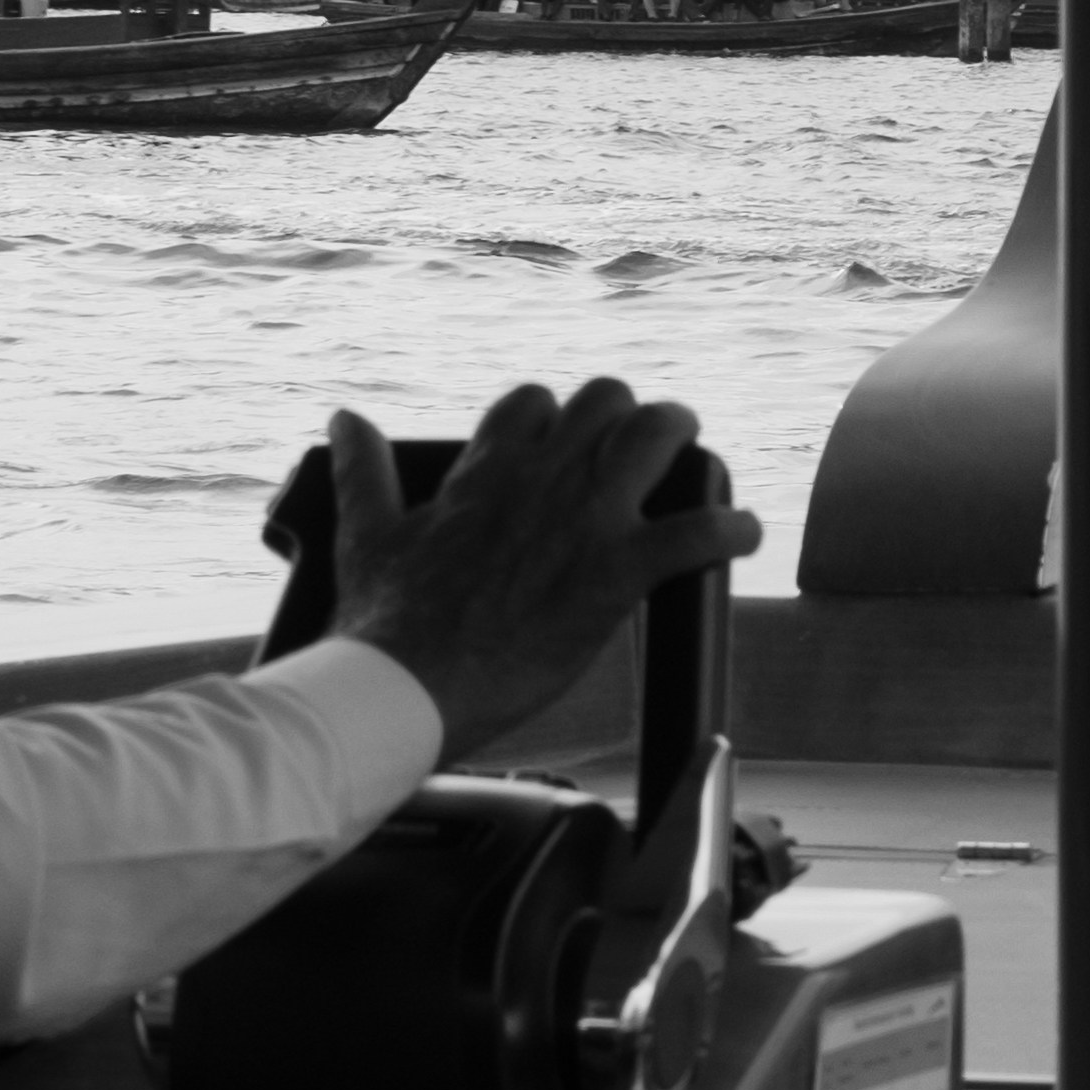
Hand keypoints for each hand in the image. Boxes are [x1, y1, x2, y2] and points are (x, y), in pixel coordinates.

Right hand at [305, 381, 762, 757]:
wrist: (405, 688)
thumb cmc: (383, 621)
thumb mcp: (365, 532)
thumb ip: (362, 470)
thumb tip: (346, 417)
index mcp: (484, 468)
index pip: (533, 402)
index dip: (556, 420)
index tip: (564, 446)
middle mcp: (540, 477)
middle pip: (607, 401)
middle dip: (630, 419)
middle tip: (644, 452)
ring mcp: (582, 520)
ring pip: (656, 435)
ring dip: (684, 446)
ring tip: (702, 472)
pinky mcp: (614, 572)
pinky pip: (696, 531)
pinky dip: (730, 530)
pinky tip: (743, 537)